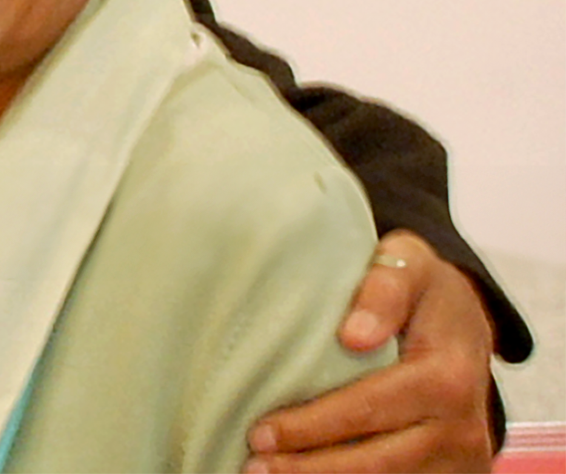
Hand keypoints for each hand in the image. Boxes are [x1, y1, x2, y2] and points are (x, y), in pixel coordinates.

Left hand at [244, 232, 495, 473]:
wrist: (466, 321)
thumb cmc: (422, 289)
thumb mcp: (407, 264)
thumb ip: (384, 287)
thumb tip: (355, 336)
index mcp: (448, 375)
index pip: (370, 408)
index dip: (313, 425)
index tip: (261, 433)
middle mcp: (461, 426)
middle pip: (377, 460)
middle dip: (309, 467)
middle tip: (252, 465)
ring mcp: (462, 456)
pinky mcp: (454, 472)